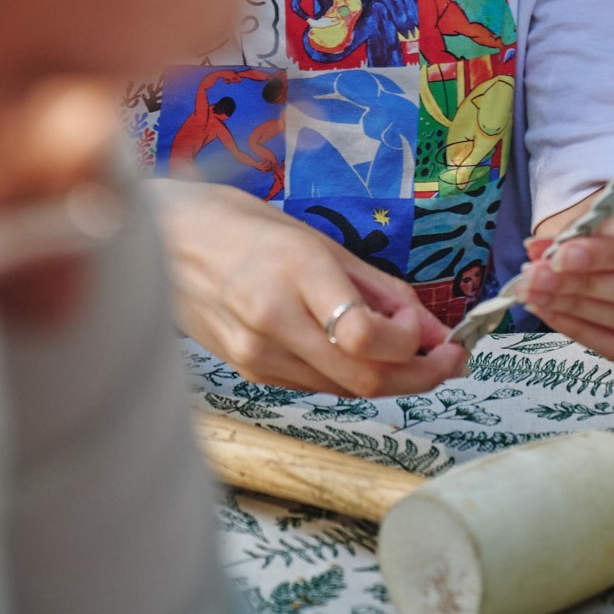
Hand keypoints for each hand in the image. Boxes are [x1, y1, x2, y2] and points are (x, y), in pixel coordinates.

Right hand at [155, 180, 465, 394]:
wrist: (163, 240)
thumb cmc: (240, 224)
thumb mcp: (319, 240)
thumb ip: (379, 289)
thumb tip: (432, 328)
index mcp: (296, 272)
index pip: (367, 338)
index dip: (414, 345)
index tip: (437, 332)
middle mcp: (273, 320)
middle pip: (363, 378)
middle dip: (419, 376)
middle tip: (450, 359)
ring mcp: (256, 353)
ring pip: (343, 389)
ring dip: (390, 378)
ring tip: (414, 352)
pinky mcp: (247, 371)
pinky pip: (316, 384)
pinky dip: (351, 374)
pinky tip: (363, 353)